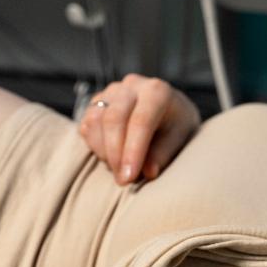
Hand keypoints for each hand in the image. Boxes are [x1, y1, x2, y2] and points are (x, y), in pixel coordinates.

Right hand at [79, 75, 201, 184]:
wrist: (168, 109)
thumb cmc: (175, 125)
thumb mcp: (179, 139)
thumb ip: (163, 154)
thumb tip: (147, 172)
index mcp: (157, 91)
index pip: (140, 121)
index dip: (132, 151)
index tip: (129, 177)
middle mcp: (131, 86)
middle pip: (113, 118)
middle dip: (115, 153)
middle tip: (122, 180)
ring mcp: (110, 92)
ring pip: (95, 121)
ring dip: (104, 150)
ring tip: (120, 167)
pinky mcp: (95, 102)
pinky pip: (86, 125)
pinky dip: (95, 145)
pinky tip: (111, 155)